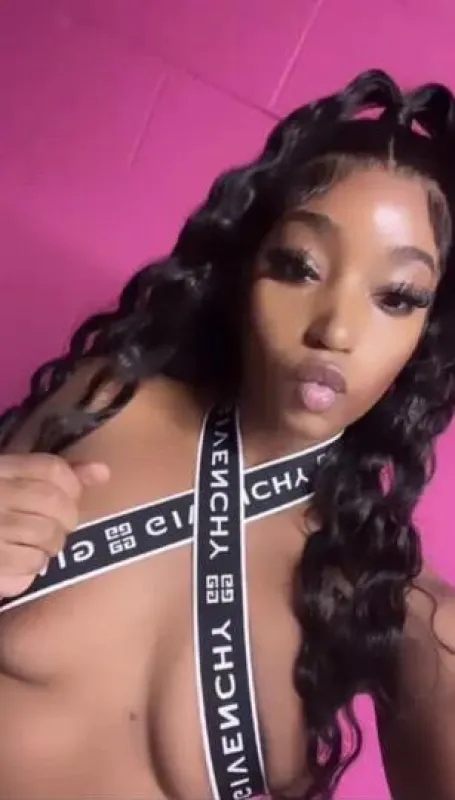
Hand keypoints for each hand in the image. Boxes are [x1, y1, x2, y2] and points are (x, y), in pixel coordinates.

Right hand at [0, 454, 109, 597]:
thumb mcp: (16, 483)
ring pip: (46, 533)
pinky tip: (25, 559)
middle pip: (53, 501)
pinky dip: (35, 564)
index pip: (51, 468)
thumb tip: (104, 472)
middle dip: (66, 518)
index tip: (71, 498)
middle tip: (59, 527)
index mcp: (1, 470)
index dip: (72, 486)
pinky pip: (31, 561)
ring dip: (52, 544)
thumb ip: (60, 475)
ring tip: (41, 544)